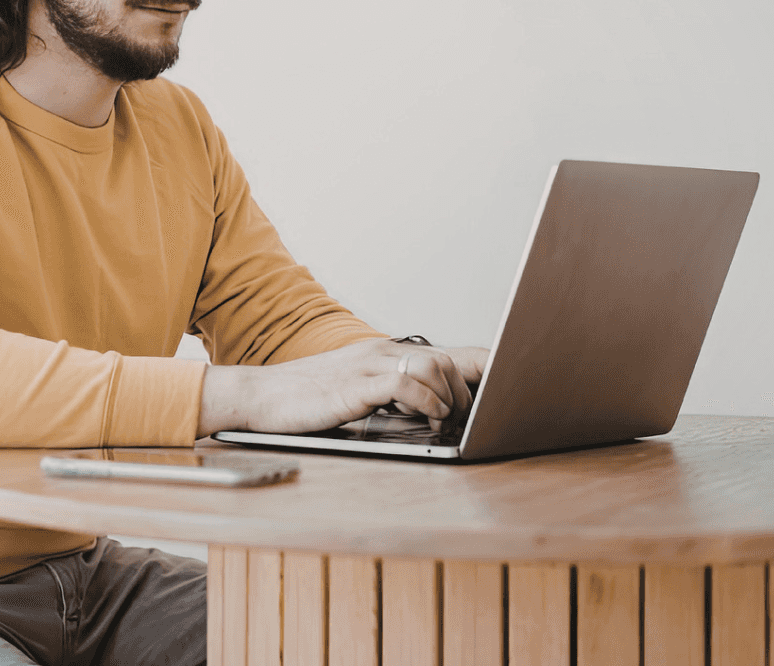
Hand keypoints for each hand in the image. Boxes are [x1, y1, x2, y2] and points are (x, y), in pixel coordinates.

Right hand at [197, 339, 488, 437]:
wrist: (260, 397)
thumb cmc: (306, 400)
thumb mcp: (358, 394)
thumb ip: (393, 396)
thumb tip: (432, 411)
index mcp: (386, 353)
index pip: (450, 353)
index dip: (487, 366)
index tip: (513, 384)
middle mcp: (383, 352)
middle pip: (450, 359)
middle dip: (472, 392)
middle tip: (467, 422)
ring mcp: (370, 365)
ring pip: (435, 367)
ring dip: (452, 399)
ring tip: (446, 422)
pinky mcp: (357, 384)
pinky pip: (407, 384)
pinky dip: (427, 403)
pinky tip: (426, 419)